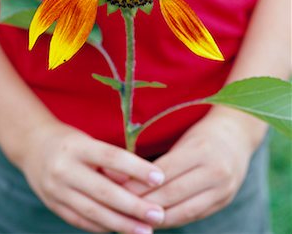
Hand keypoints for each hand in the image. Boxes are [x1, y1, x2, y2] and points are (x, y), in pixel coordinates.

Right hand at [19, 120, 165, 232]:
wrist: (32, 147)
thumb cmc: (71, 142)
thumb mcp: (89, 142)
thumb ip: (110, 163)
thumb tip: (138, 185)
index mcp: (77, 147)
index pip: (111, 157)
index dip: (136, 168)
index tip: (160, 177)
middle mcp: (64, 169)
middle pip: (103, 191)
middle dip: (133, 206)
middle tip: (158, 214)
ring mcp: (56, 191)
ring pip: (93, 212)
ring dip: (122, 224)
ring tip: (146, 230)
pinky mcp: (53, 206)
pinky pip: (81, 221)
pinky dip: (103, 227)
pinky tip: (122, 230)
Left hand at [124, 108, 265, 227]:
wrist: (237, 136)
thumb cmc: (201, 133)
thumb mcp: (183, 140)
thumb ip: (160, 160)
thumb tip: (124, 176)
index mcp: (201, 149)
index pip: (163, 173)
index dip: (139, 184)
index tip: (116, 189)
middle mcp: (215, 170)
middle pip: (172, 194)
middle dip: (143, 203)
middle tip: (119, 208)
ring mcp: (223, 189)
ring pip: (183, 210)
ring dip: (156, 218)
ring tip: (134, 219)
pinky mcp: (224, 201)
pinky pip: (194, 215)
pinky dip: (173, 219)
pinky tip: (155, 221)